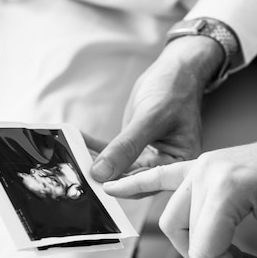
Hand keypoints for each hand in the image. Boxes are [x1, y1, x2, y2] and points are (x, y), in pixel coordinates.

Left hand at [90, 36, 224, 181]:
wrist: (176, 71)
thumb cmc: (175, 90)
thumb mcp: (151, 118)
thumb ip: (126, 147)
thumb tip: (102, 172)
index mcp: (180, 163)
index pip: (149, 183)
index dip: (123, 187)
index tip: (98, 183)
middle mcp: (165, 164)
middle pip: (131, 180)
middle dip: (105, 175)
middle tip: (81, 170)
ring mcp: (149, 155)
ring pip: (119, 167)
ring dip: (97, 161)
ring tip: (76, 155)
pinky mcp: (136, 145)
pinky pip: (114, 152)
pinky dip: (97, 147)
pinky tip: (81, 141)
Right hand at [104, 118, 256, 257]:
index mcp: (229, 188)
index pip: (205, 251)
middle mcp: (206, 172)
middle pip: (182, 236)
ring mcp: (200, 165)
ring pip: (172, 218)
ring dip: (191, 243)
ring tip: (224, 254)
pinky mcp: (201, 163)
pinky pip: (161, 176)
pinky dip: (138, 186)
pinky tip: (112, 187)